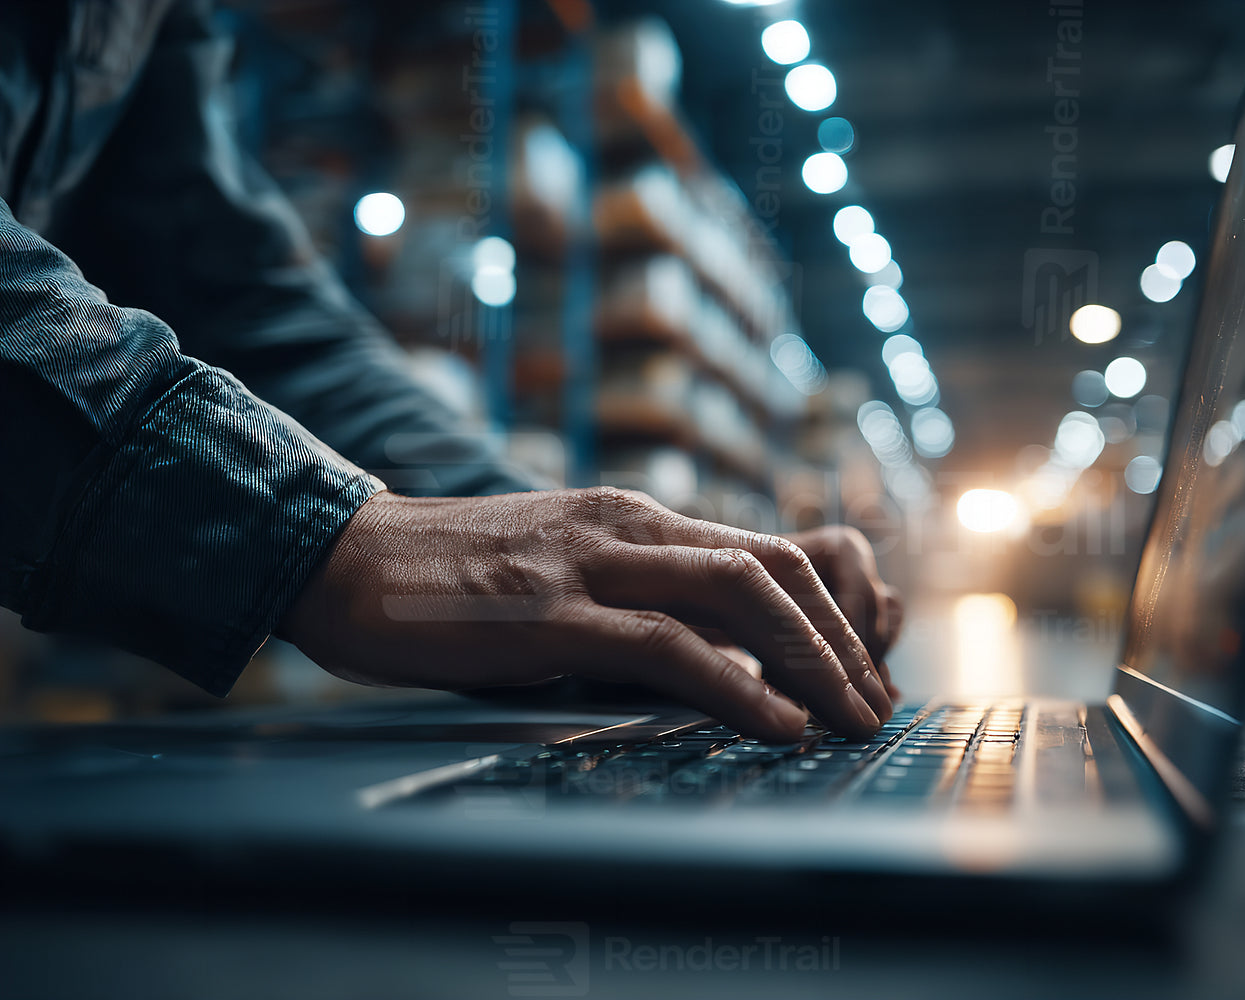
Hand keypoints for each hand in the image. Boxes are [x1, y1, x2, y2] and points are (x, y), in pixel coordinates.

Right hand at [278, 488, 892, 740]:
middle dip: (840, 640)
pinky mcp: (553, 615)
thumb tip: (710, 661)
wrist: (346, 558)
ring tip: (848, 718)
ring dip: (812, 661)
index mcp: (635, 518)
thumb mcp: (563, 575)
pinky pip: (668, 646)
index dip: (828, 614)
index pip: (767, 553)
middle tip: (873, 705)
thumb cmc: (453, 579)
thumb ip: (633, 601)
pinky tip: (776, 722)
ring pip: (741, 593)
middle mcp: (628, 527)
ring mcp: (592, 564)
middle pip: (776, 568)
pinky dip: (737, 684)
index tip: (856, 674)